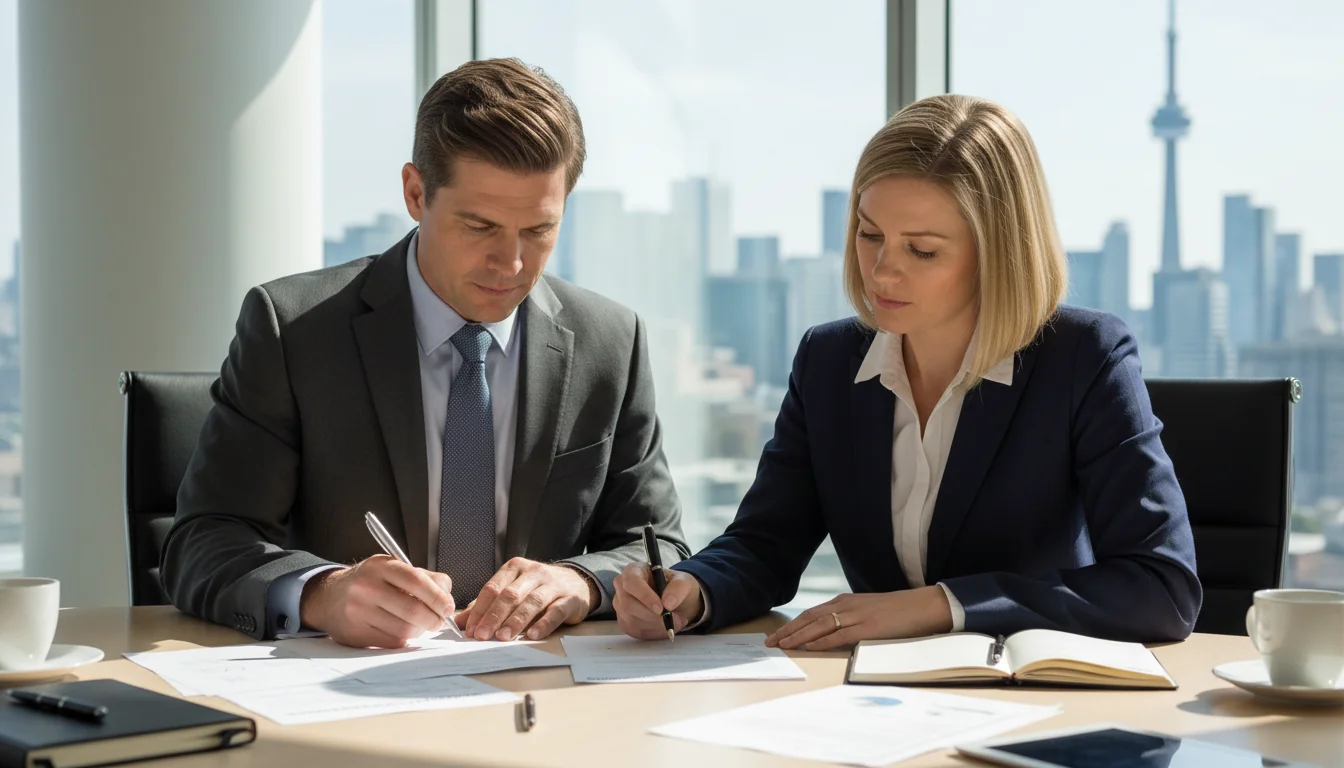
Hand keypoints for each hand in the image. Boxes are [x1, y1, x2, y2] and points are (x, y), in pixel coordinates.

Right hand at [299, 555, 454, 648]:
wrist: (330, 597)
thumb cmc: (372, 582)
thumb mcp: (394, 569)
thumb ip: (426, 578)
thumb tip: (448, 596)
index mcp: (380, 566)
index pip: (415, 580)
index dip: (437, 596)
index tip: (448, 607)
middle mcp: (366, 587)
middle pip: (412, 609)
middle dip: (433, 619)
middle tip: (439, 621)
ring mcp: (358, 612)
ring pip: (403, 629)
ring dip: (419, 630)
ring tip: (419, 624)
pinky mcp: (355, 634)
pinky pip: (391, 642)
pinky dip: (403, 639)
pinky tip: (400, 629)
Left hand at [455, 558, 594, 640]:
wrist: (577, 583)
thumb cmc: (538, 590)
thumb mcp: (512, 591)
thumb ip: (487, 605)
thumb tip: (460, 623)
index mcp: (515, 568)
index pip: (492, 588)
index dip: (479, 610)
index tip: (470, 630)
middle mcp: (533, 572)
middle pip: (510, 595)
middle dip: (493, 616)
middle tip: (482, 636)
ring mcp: (553, 584)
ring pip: (531, 602)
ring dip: (515, 621)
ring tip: (503, 637)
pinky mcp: (569, 599)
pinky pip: (555, 611)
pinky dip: (543, 624)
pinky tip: (532, 635)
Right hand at [613, 561, 701, 639]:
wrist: (675, 601)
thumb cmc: (675, 587)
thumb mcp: (683, 582)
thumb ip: (678, 588)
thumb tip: (668, 603)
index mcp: (634, 570)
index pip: (631, 582)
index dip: (644, 596)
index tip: (661, 609)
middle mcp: (622, 587)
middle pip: (628, 605)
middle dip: (653, 616)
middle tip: (675, 620)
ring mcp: (621, 606)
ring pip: (632, 621)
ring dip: (657, 625)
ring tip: (676, 622)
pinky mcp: (625, 622)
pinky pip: (635, 631)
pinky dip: (654, 632)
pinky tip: (665, 626)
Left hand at [766, 586, 952, 651]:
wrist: (924, 606)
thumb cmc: (898, 611)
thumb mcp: (868, 611)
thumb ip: (850, 618)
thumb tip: (832, 632)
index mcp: (845, 601)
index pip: (811, 613)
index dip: (792, 624)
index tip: (777, 634)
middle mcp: (846, 606)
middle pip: (809, 618)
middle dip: (788, 630)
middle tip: (770, 642)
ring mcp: (856, 616)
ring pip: (819, 626)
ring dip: (798, 636)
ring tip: (782, 645)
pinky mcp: (867, 628)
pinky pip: (839, 636)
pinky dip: (821, 641)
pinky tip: (808, 646)